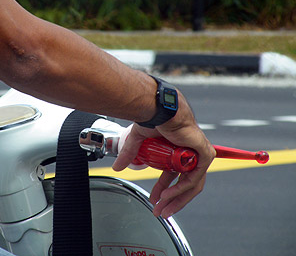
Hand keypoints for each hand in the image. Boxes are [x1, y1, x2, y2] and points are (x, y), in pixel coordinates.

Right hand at [112, 91, 215, 217]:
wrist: (161, 110)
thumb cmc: (155, 119)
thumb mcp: (140, 142)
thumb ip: (130, 154)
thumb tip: (117, 167)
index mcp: (178, 152)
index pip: (175, 177)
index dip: (164, 191)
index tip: (155, 201)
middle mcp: (190, 155)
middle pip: (185, 185)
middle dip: (172, 201)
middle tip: (160, 212)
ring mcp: (199, 155)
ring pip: (191, 185)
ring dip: (176, 198)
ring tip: (161, 207)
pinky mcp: (204, 154)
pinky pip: (194, 178)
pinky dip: (180, 189)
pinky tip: (166, 195)